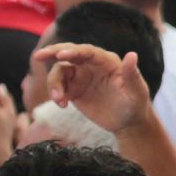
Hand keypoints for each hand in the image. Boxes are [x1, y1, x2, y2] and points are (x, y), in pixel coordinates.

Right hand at [33, 43, 153, 135]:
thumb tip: (132, 54)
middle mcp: (90, 64)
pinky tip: (62, 104)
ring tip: (59, 99)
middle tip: (38, 56)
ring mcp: (80, 76)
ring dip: (54, 83)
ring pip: (59, 71)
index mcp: (106, 61)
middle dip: (52, 53)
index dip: (74, 52)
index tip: (61, 56)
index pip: (88, 52)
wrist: (127, 123)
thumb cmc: (136, 105)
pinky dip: (56, 93)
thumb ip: (132, 75)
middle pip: (68, 53)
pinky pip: (58, 86)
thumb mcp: (137, 92)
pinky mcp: (73, 89)